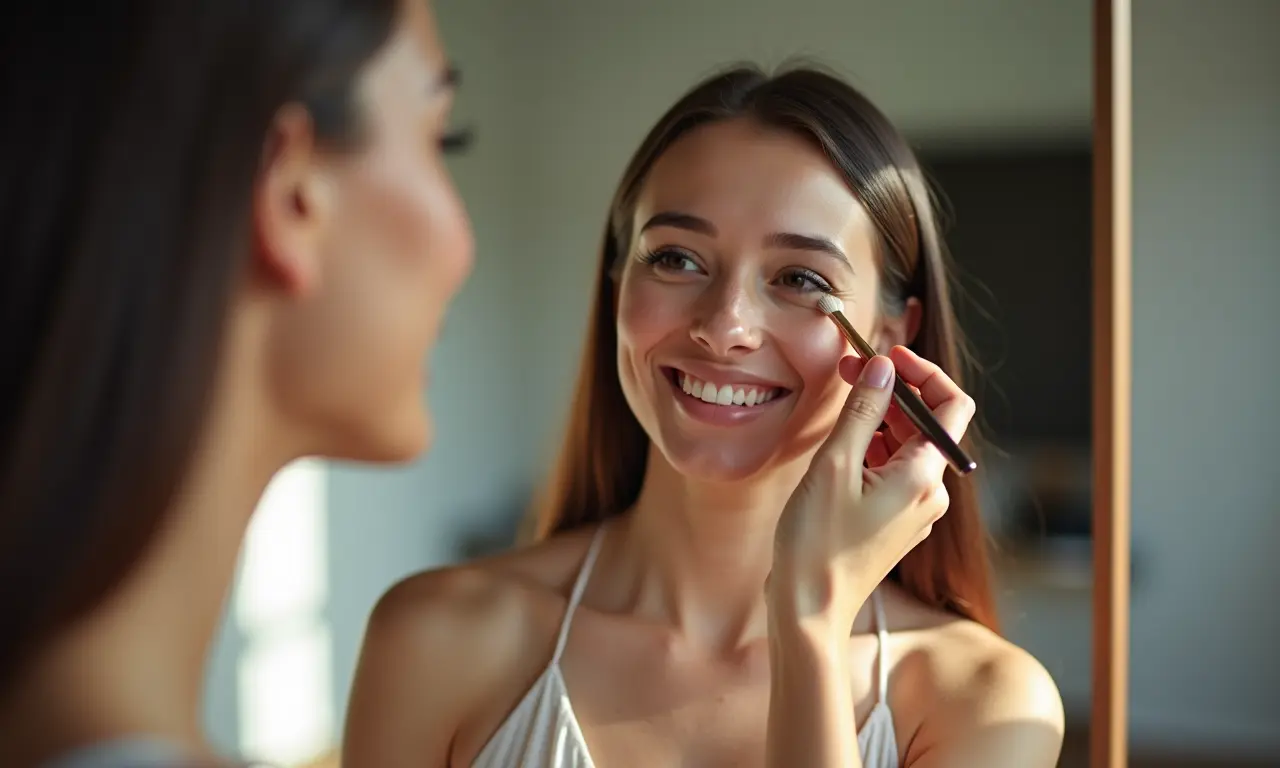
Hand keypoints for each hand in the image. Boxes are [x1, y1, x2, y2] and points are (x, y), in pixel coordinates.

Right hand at [769, 345, 975, 628]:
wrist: (810, 609)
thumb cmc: (817, 543)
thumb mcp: (835, 465)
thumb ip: (863, 410)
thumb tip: (884, 367)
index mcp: (923, 476)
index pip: (950, 405)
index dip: (922, 373)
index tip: (886, 355)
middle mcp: (930, 493)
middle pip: (925, 424)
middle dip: (891, 392)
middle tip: (849, 371)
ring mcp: (915, 510)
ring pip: (906, 447)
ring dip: (878, 419)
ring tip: (840, 408)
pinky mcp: (896, 523)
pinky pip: (893, 472)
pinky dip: (871, 450)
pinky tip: (840, 450)